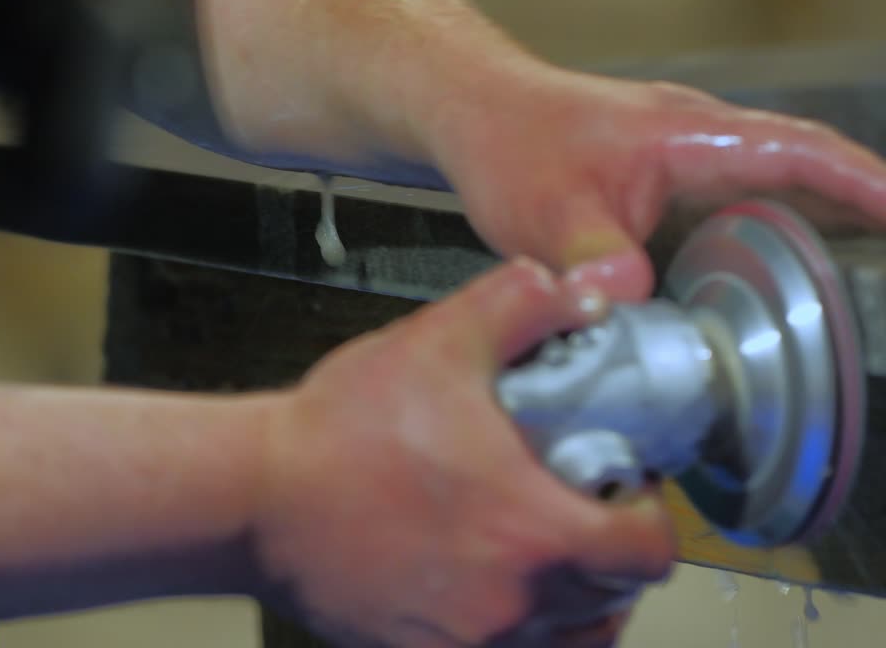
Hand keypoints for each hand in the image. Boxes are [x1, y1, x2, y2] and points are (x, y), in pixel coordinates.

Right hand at [253, 258, 675, 647]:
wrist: (251, 497)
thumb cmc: (336, 432)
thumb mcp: (435, 342)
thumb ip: (519, 305)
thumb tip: (576, 289)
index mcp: (533, 529)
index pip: (648, 553)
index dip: (650, 518)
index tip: (625, 490)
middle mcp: (511, 602)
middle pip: (611, 601)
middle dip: (607, 556)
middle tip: (578, 511)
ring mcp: (467, 640)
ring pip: (562, 641)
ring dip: (566, 603)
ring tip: (538, 555)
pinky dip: (508, 630)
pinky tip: (481, 585)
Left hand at [435, 65, 885, 300]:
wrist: (474, 117)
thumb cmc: (511, 146)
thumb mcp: (545, 214)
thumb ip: (592, 258)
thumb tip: (629, 301)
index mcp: (691, 136)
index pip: (801, 153)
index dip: (864, 186)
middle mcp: (701, 141)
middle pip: (804, 171)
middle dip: (859, 213)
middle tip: (878, 282)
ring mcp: (686, 161)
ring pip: (771, 192)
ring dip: (814, 230)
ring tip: (845, 292)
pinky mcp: (666, 186)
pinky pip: (734, 210)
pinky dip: (762, 241)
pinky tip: (765, 289)